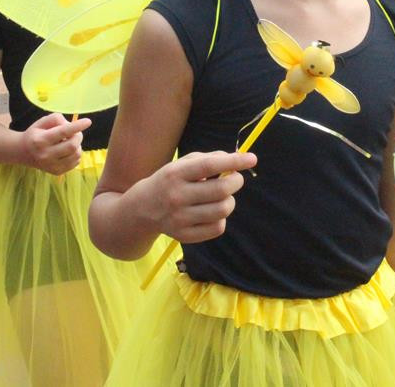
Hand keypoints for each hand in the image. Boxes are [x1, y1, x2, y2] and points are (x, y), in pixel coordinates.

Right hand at [20, 112, 92, 174]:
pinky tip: (67, 150)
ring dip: (77, 145)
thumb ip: (57, 119)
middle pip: (72, 145)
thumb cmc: (35, 134)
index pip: (63, 132)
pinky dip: (75, 154)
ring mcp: (51, 166)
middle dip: (78, 136)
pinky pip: (76, 162)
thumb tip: (72, 125)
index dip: (77, 126)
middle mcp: (45, 155)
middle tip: (75, 133)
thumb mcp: (42, 122)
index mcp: (41, 140)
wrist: (23, 152)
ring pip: (76, 155)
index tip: (88, 121)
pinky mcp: (57, 172)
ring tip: (69, 141)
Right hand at [142, 151, 256, 242]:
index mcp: (175, 174)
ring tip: (223, 196)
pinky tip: (212, 212)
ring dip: (230, 200)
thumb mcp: (181, 164)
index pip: (209, 166)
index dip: (234, 161)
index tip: (252, 158)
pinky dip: (221, 218)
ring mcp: (180, 219)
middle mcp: (176, 196)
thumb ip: (208, 158)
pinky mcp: (184, 236)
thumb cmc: (169, 181)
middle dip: (236, 181)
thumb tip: (235, 160)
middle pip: (221, 190)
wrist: (142, 210)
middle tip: (235, 178)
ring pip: (223, 210)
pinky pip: (217, 228)